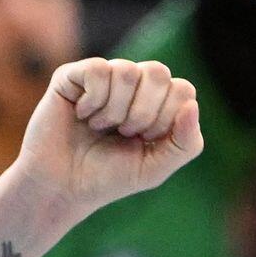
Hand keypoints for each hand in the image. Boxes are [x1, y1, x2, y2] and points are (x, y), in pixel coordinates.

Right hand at [14, 58, 203, 215]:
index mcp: (158, 102)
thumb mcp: (156, 168)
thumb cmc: (109, 177)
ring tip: (100, 127)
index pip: (182, 89)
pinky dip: (92, 100)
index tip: (146, 140)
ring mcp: (103, 76)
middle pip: (158, 72)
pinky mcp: (72, 75)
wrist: (63, 186)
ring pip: (127, 70)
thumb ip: (185, 143)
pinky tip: (82, 114)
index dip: (166, 118)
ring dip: (115, 109)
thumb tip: (192, 105)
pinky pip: (97, 69)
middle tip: (124, 133)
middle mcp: (133, 84)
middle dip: (143, 112)